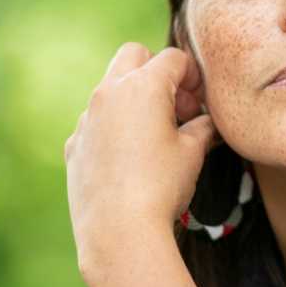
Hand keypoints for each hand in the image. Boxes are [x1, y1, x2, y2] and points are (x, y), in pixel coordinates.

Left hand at [64, 42, 217, 279]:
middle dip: (157, 71)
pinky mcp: (75, 143)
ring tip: (155, 135)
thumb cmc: (161, 187)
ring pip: (110, 87)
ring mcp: (87, 118)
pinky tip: (129, 159)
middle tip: (176, 107)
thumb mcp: (193, 153)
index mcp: (142, 86)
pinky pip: (95, 121)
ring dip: (134, 99)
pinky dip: (113, 127)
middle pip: (134, 55)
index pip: (173, 58)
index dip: (192, 77)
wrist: (118, 231)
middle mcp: (109, 93)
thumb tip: (210, 124)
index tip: (199, 103)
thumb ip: (204, 128)